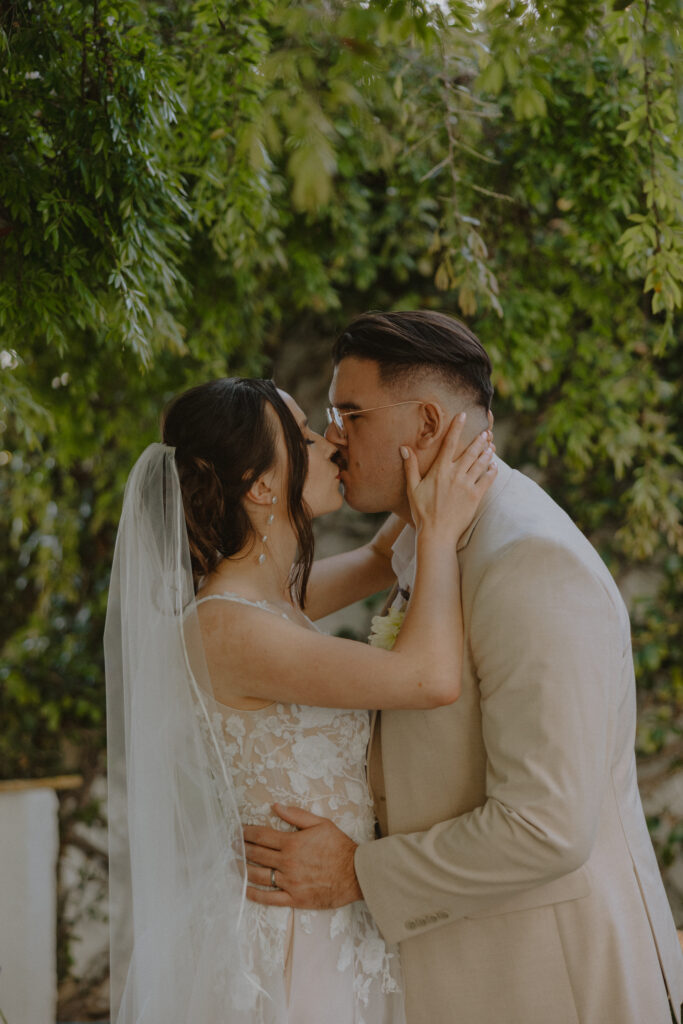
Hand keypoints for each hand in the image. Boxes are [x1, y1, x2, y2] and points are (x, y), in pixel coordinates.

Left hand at [243, 804, 362, 908]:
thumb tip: (276, 807)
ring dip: (242, 869)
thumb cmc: (340, 847)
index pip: (261, 836)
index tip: (237, 831)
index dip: (246, 832)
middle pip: (256, 854)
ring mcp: (290, 882)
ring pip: (258, 876)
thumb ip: (296, 815)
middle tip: (229, 845)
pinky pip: (269, 898)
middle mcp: (287, 862)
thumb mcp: (321, 823)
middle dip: (240, 848)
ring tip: (233, 864)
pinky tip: (245, 889)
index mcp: (292, 843)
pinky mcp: (295, 899)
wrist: (356, 874)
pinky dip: (254, 894)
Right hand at [401, 414, 496, 541]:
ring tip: (491, 445)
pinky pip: (487, 480)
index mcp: (439, 470)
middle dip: (479, 440)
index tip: (464, 415)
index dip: (457, 427)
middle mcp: (455, 475)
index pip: (449, 443)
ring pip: (481, 464)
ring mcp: (467, 486)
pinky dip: (492, 471)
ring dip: (487, 453)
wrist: (437, 534)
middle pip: (470, 452)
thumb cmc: (422, 512)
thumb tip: (404, 448)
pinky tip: (494, 466)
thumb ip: (410, 467)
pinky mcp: (475, 497)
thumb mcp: (412, 488)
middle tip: (486, 432)